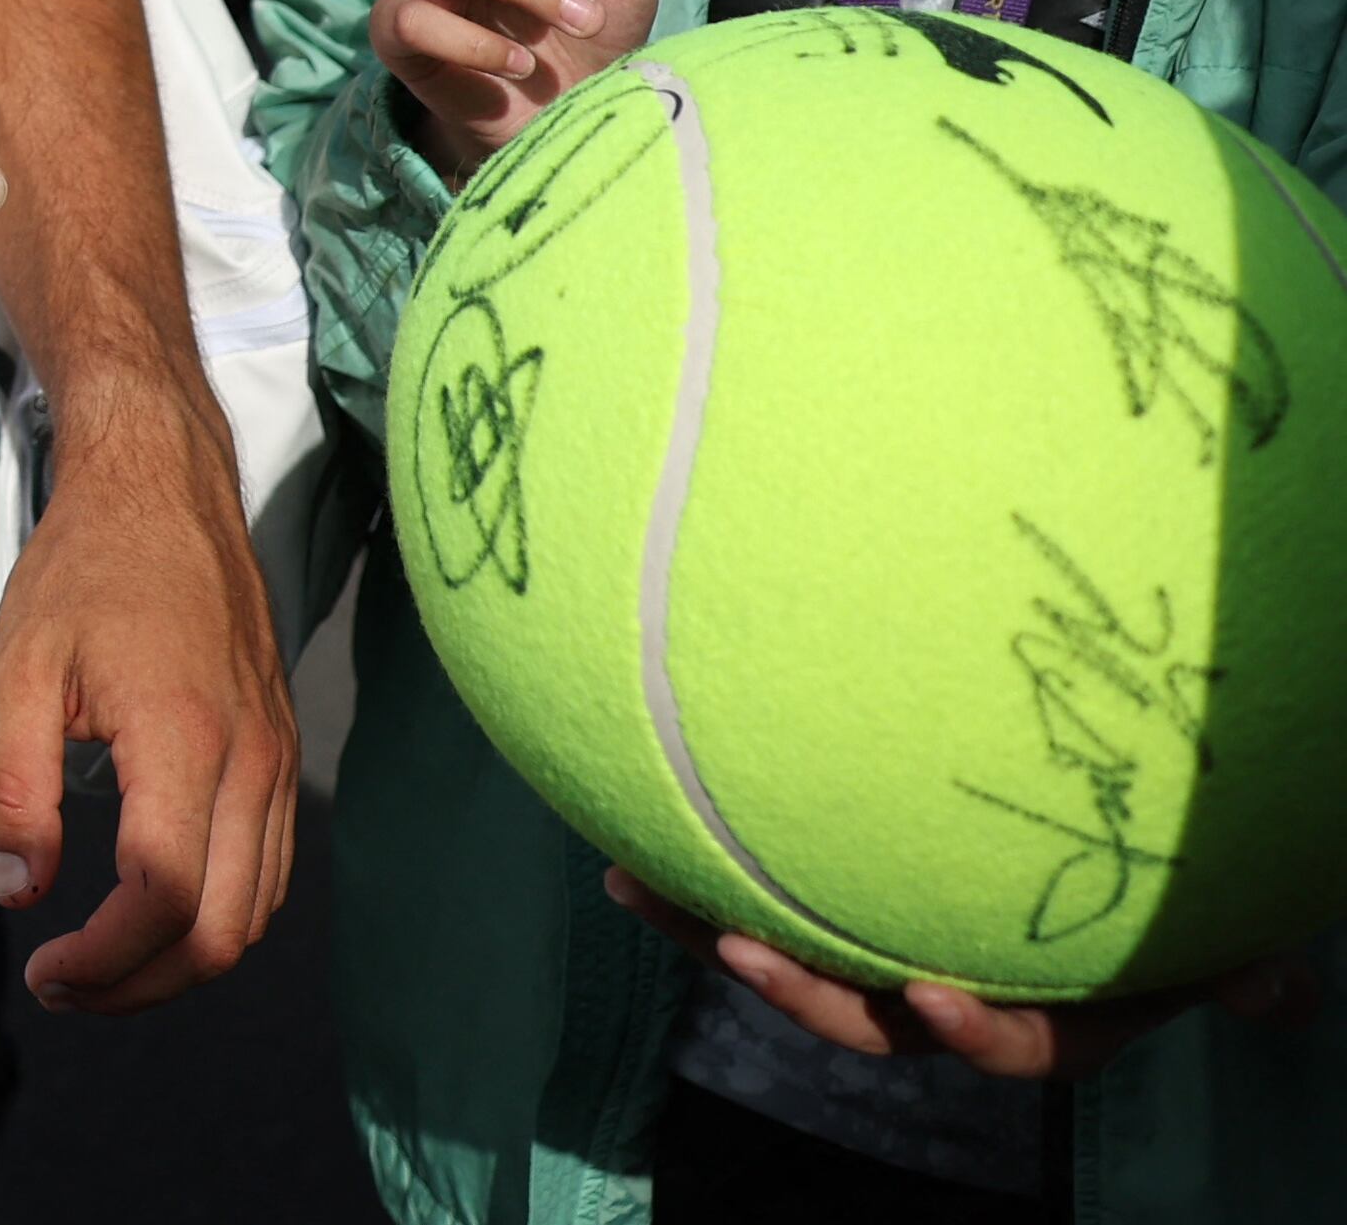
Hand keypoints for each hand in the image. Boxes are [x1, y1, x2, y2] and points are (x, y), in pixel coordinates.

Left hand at [0, 397, 295, 1009]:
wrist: (165, 489)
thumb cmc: (86, 568)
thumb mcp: (20, 666)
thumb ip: (14, 785)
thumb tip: (17, 890)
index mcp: (183, 738)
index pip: (163, 896)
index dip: (105, 959)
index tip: (44, 971)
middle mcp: (250, 760)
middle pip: (222, 929)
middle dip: (142, 983)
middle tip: (64, 986)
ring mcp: (276, 758)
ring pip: (255, 910)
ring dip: (181, 960)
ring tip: (99, 963)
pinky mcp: (280, 751)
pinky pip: (268, 867)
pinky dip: (218, 914)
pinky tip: (154, 912)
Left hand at [601, 871, 1319, 1082]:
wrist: (1092, 851)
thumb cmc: (1154, 893)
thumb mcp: (1204, 926)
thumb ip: (1233, 963)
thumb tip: (1282, 993)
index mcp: (1041, 1016)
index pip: (1011, 1048)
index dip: (974, 1033)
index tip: (932, 998)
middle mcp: (951, 999)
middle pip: (869, 1019)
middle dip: (802, 991)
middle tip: (739, 947)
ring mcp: (877, 957)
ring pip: (792, 963)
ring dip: (709, 931)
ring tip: (637, 889)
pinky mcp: (822, 913)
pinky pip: (752, 904)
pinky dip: (689, 890)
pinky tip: (619, 858)